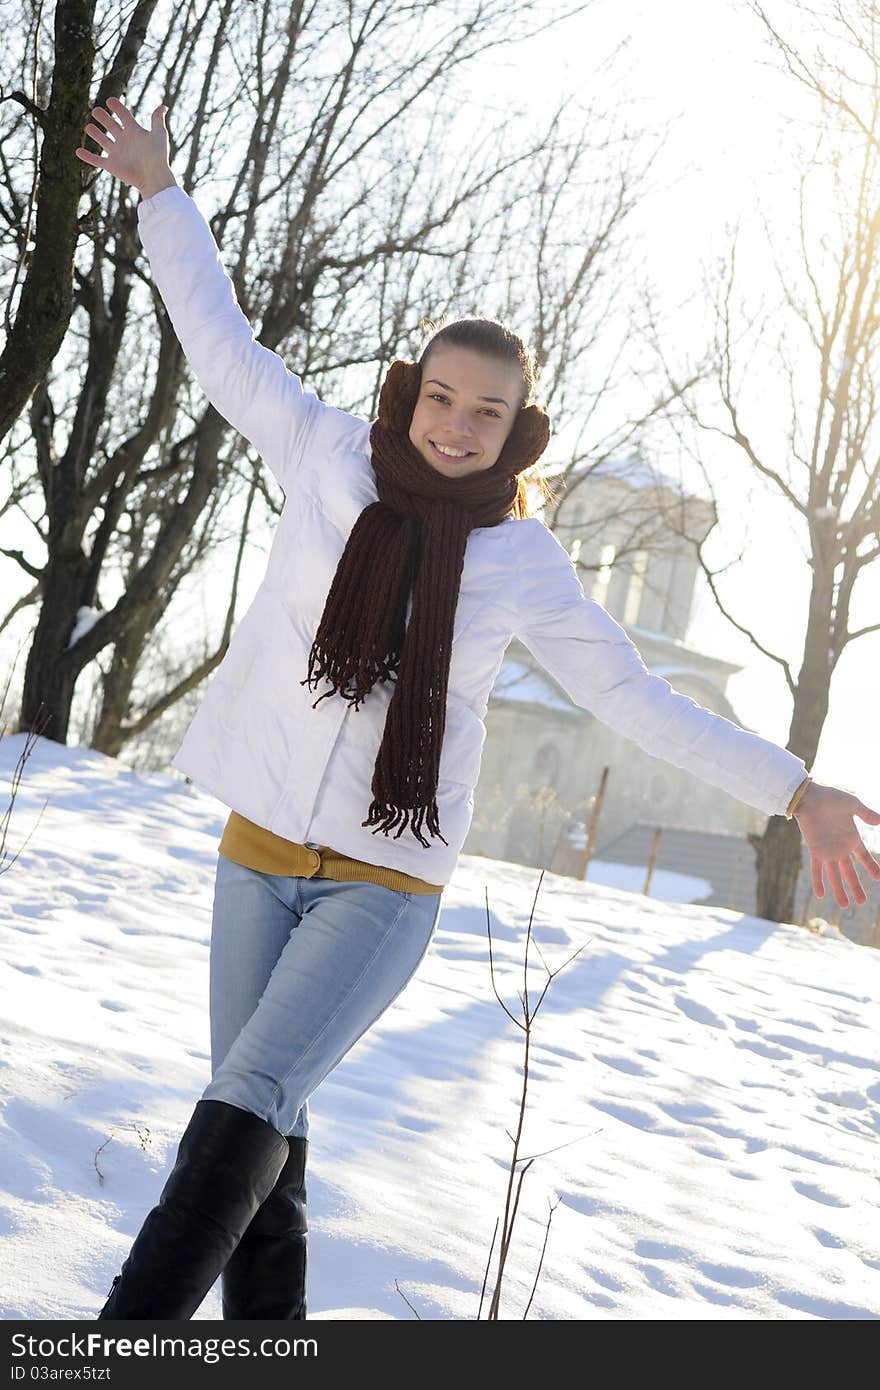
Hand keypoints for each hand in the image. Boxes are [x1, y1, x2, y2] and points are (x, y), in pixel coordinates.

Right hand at [75, 97, 172, 194]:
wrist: (153, 176)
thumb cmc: (158, 155)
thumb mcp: (159, 134)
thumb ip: (157, 119)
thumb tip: (163, 106)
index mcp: (135, 132)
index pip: (124, 116)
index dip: (117, 108)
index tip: (110, 100)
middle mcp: (125, 141)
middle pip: (112, 126)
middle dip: (104, 118)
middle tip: (95, 110)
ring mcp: (118, 154)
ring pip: (103, 141)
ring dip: (95, 134)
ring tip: (88, 127)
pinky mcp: (112, 166)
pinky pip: (96, 161)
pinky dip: (87, 157)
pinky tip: (78, 150)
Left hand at [794, 781, 879, 908]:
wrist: (809, 796)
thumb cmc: (830, 798)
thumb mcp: (853, 805)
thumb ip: (867, 814)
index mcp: (851, 838)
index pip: (864, 857)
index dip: (871, 867)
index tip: (879, 877)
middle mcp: (840, 848)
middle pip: (850, 872)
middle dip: (856, 887)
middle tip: (862, 902)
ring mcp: (827, 851)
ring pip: (835, 875)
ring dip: (840, 890)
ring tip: (846, 905)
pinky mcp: (815, 850)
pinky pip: (816, 869)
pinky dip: (818, 881)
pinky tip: (821, 895)